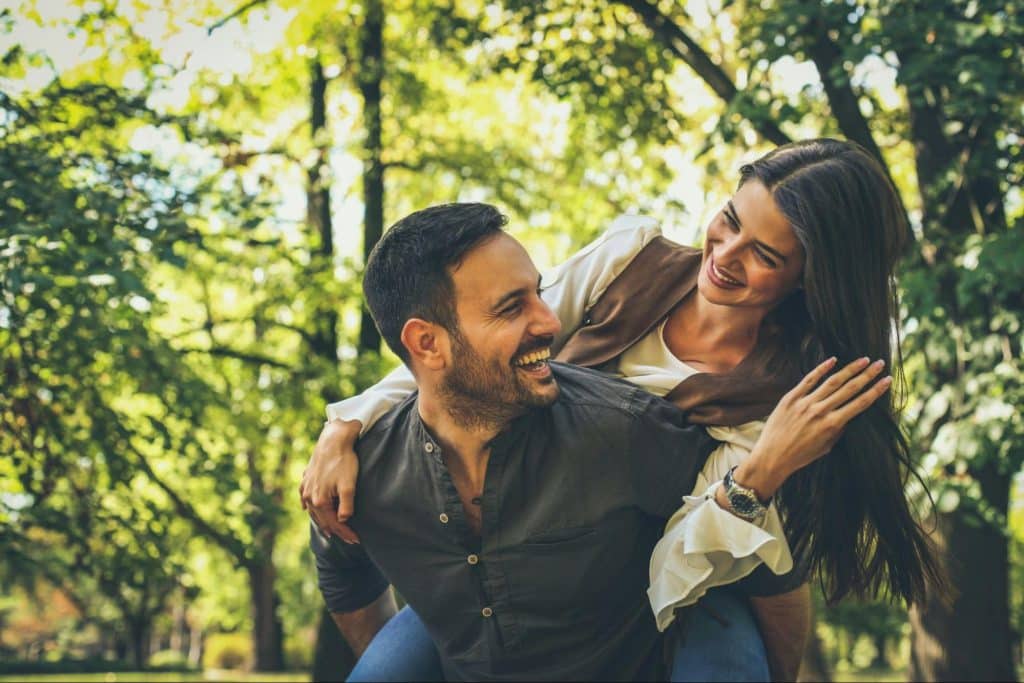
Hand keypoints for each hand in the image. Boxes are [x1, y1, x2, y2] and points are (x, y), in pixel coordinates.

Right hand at [300, 419, 361, 542]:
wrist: (333, 440)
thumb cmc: (343, 461)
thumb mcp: (349, 485)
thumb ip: (346, 506)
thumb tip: (343, 520)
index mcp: (320, 501)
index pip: (335, 523)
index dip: (346, 533)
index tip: (356, 540)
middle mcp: (309, 497)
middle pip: (323, 520)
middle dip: (336, 530)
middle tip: (348, 539)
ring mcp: (306, 488)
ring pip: (313, 511)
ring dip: (322, 521)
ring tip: (330, 530)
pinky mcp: (306, 479)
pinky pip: (305, 498)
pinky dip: (309, 507)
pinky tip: (308, 509)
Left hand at [737, 356, 890, 499]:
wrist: (772, 457)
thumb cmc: (801, 455)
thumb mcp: (827, 446)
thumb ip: (839, 428)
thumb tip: (850, 412)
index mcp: (832, 425)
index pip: (860, 403)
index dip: (876, 390)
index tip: (887, 380)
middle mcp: (820, 411)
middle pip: (850, 388)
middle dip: (868, 375)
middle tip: (880, 363)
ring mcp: (805, 403)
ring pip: (832, 381)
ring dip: (850, 369)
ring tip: (863, 360)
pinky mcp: (790, 398)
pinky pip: (809, 380)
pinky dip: (821, 369)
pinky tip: (833, 359)